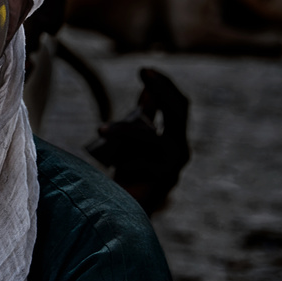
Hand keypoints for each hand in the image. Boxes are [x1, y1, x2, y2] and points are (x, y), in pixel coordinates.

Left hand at [86, 67, 189, 214]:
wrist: (123, 211)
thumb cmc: (127, 173)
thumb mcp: (134, 138)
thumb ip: (144, 114)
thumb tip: (148, 85)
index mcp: (175, 138)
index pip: (179, 105)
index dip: (165, 85)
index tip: (144, 69)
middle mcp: (181, 150)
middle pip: (179, 111)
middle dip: (161, 89)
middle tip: (144, 72)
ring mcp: (175, 166)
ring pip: (151, 136)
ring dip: (123, 131)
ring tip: (100, 131)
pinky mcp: (164, 180)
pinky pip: (141, 160)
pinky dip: (123, 159)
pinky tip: (111, 165)